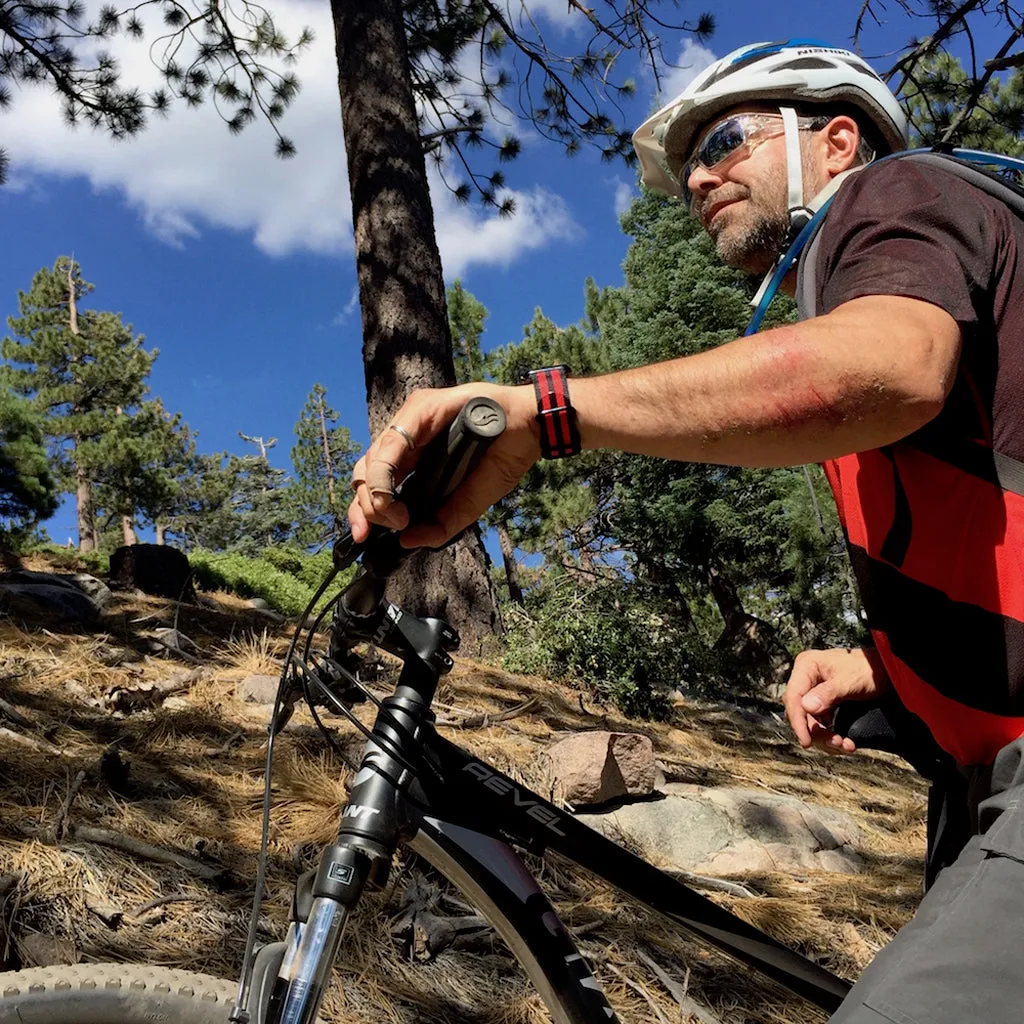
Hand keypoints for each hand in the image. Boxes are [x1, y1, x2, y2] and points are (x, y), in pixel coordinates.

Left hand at [348, 383, 540, 547]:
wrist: (533, 427)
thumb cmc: (505, 455)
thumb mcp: (471, 499)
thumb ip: (443, 521)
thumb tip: (408, 541)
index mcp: (417, 454)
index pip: (376, 481)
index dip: (364, 509)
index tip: (366, 538)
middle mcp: (409, 435)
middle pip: (366, 471)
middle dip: (362, 506)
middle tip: (376, 532)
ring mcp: (413, 419)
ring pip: (373, 459)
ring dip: (373, 494)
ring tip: (393, 518)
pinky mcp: (422, 409)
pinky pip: (392, 443)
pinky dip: (384, 473)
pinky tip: (390, 497)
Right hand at [783, 647, 889, 754]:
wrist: (888, 672)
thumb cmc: (870, 669)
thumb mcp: (851, 681)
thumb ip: (828, 693)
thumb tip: (806, 707)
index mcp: (806, 666)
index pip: (793, 696)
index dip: (798, 721)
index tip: (806, 741)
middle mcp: (806, 679)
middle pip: (800, 712)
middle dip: (816, 732)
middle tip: (836, 744)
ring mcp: (814, 692)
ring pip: (810, 721)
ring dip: (825, 738)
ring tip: (845, 745)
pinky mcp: (823, 703)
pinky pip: (821, 723)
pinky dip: (831, 736)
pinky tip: (846, 743)